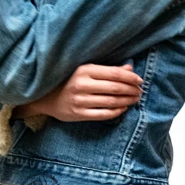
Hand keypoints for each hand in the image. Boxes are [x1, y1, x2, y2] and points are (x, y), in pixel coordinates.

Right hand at [25, 63, 143, 122]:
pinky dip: (116, 111)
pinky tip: (123, 108)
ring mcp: (80, 101)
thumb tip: (129, 69)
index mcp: (84, 70)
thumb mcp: (85, 71)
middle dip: (131, 90)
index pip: (114, 73)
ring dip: (127, 101)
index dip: (130, 78)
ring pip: (111, 102)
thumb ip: (107, 70)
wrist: (45, 97)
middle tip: (140, 91)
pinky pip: (103, 114)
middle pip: (115, 88)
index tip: (139, 80)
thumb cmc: (68, 81)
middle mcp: (82, 85)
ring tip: (135, 99)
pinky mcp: (78, 114)